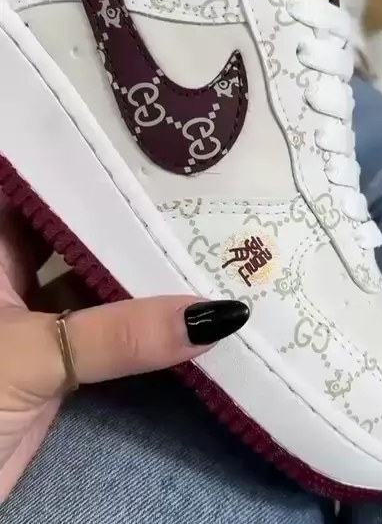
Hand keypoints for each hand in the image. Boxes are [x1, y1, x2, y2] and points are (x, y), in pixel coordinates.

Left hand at [0, 193, 248, 500]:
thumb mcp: (31, 356)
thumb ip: (120, 335)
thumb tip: (219, 314)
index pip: (44, 190)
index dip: (93, 172)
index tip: (154, 160)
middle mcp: (8, 274)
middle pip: (76, 234)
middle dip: (128, 222)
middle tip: (197, 199)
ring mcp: (29, 319)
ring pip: (91, 283)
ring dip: (138, 276)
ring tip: (203, 245)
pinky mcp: (48, 363)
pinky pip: (100, 331)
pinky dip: (135, 325)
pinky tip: (183, 310)